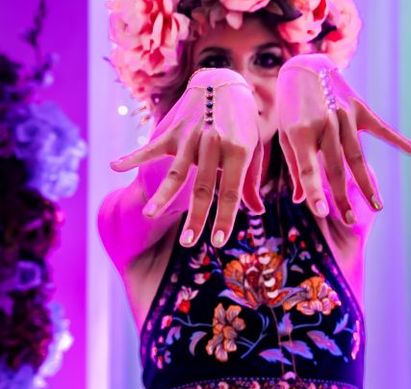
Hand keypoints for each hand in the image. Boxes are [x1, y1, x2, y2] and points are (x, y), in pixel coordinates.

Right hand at [110, 68, 263, 247]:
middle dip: (196, 217)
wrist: (223, 82)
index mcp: (238, 151)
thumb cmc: (242, 123)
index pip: (231, 192)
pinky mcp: (173, 130)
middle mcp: (214, 145)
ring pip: (176, 172)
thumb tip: (255, 213)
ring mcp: (191, 137)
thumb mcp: (254, 149)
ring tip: (149, 215)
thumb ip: (251, 182)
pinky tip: (114, 166)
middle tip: (189, 243)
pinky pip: (151, 147)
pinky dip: (132, 156)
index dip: (225, 218)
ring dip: (163, 196)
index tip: (219, 242)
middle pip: (203, 188)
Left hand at [276, 54, 410, 222]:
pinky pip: (380, 128)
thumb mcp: (286, 136)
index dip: (314, 192)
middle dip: (343, 196)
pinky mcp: (358, 108)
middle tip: (350, 219)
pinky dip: (398, 140)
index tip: (322, 213)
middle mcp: (323, 125)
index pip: (307, 169)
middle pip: (335, 167)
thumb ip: (296, 168)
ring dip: (367, 182)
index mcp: (300, 133)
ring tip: (377, 205)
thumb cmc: (290, 108)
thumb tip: (301, 200)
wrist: (304, 67)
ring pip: (357, 155)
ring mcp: (343, 115)